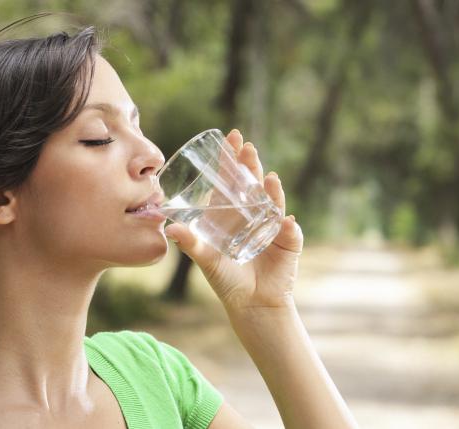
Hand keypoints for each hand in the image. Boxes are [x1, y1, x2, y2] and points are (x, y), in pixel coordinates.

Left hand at [164, 129, 302, 312]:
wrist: (251, 304)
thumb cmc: (227, 280)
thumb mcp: (206, 259)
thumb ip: (190, 243)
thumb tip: (170, 227)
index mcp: (232, 213)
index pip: (232, 179)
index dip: (231, 159)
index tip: (230, 137)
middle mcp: (253, 214)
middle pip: (253, 183)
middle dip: (250, 164)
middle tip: (246, 146)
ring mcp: (273, 225)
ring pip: (272, 200)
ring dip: (270, 188)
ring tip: (266, 176)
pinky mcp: (288, 241)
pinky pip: (288, 230)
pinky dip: (287, 225)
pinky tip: (284, 219)